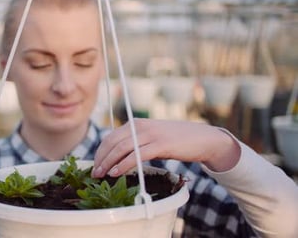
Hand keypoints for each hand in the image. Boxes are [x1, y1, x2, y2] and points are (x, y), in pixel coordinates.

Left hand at [92, 118, 241, 177]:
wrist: (203, 138)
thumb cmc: (176, 141)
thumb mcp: (151, 139)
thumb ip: (136, 143)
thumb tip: (117, 158)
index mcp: (136, 124)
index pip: (110, 137)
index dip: (100, 151)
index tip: (95, 165)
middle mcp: (140, 126)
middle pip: (112, 142)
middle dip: (101, 158)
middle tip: (94, 173)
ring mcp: (150, 134)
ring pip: (121, 148)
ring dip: (108, 162)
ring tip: (101, 174)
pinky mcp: (160, 144)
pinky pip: (137, 155)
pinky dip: (124, 164)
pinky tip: (116, 173)